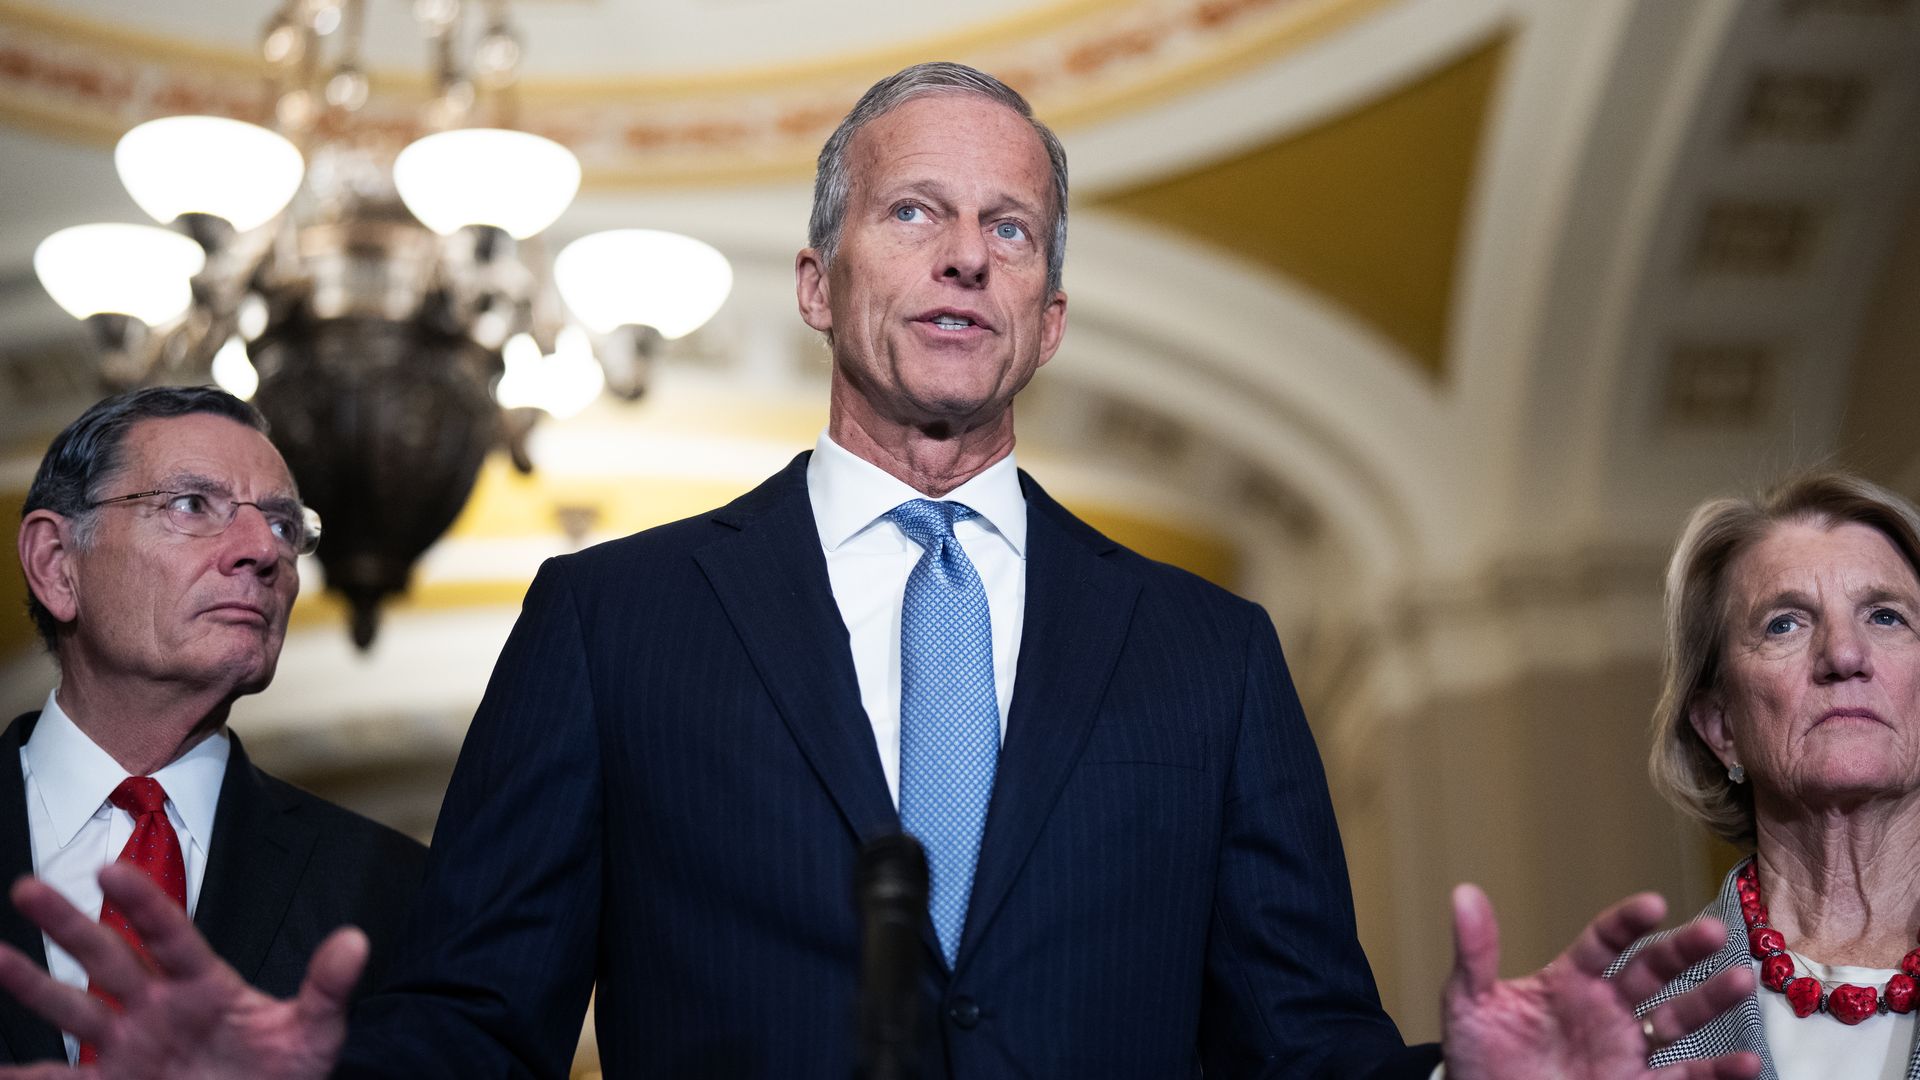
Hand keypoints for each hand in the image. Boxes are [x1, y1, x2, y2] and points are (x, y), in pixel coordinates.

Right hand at [0, 863, 358, 1079]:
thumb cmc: (287, 1074)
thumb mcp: (314, 1031)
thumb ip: (328, 988)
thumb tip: (356, 940)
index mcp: (205, 984)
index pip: (170, 934)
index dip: (142, 903)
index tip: (110, 869)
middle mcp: (158, 1007)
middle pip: (109, 957)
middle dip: (69, 924)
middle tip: (28, 887)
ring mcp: (131, 1046)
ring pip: (74, 1008)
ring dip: (33, 984)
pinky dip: (26, 1078)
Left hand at [1442, 884, 1759, 1079]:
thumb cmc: (1478, 1058)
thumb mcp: (1469, 1004)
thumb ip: (1475, 952)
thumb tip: (1464, 893)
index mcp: (1568, 981)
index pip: (1604, 941)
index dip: (1628, 922)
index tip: (1654, 905)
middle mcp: (1605, 1011)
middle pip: (1652, 971)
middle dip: (1683, 951)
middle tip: (1714, 931)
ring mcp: (1625, 1050)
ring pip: (1677, 1019)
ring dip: (1711, 1000)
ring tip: (1742, 980)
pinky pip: (1685, 1078)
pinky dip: (1718, 1071)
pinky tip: (1747, 1062)